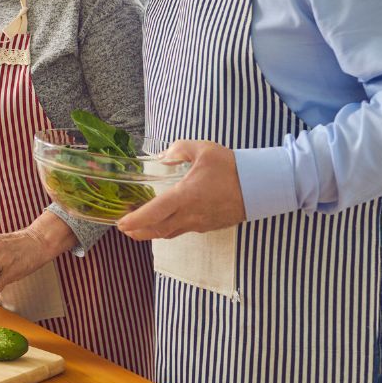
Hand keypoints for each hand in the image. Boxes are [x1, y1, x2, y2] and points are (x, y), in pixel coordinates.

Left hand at [116, 139, 246, 240]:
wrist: (261, 186)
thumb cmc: (232, 167)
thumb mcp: (203, 150)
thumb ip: (178, 149)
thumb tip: (162, 156)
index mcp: (185, 197)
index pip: (153, 213)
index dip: (135, 220)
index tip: (120, 223)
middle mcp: (190, 215)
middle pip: (157, 230)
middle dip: (138, 232)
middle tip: (124, 228)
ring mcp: (200, 223)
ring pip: (170, 233)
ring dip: (153, 232)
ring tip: (140, 227)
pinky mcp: (210, 226)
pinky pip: (184, 230)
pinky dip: (170, 228)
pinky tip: (167, 220)